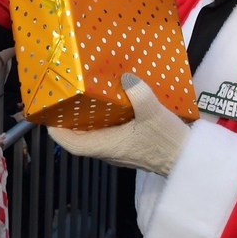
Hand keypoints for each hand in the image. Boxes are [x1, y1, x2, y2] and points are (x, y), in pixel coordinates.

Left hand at [49, 74, 190, 175]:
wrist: (189, 161)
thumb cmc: (168, 142)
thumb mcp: (153, 114)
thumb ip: (139, 94)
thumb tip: (126, 77)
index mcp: (106, 146)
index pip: (71, 143)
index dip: (56, 131)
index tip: (47, 114)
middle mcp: (109, 150)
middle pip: (79, 137)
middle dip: (68, 119)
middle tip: (63, 96)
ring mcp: (119, 150)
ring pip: (94, 134)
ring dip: (86, 118)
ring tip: (82, 95)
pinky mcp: (130, 146)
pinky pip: (108, 132)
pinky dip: (103, 119)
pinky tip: (110, 102)